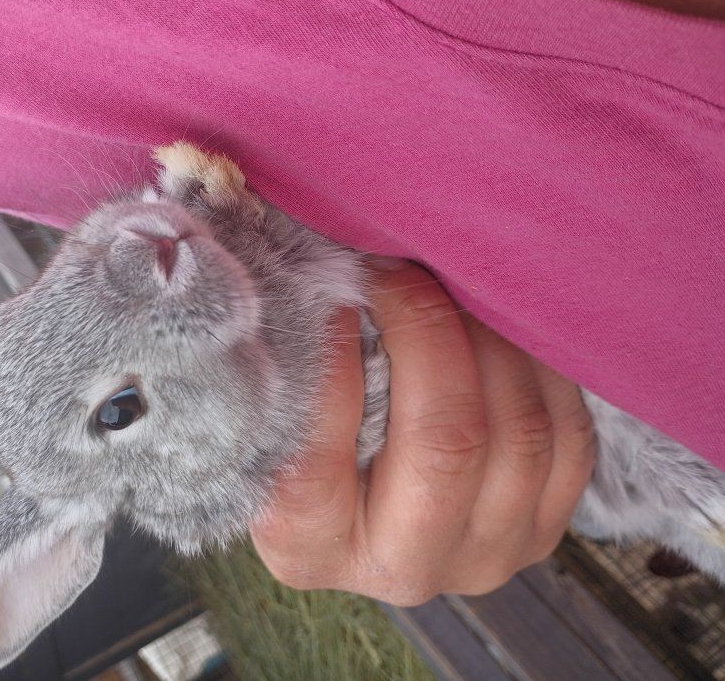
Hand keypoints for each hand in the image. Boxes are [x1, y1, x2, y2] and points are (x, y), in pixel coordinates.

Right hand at [251, 261, 595, 603]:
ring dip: (491, 339)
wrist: (360, 492)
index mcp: (305, 546)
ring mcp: (480, 558)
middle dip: (431, 331)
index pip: (318, 455)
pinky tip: (501, 329)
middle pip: (449, 441)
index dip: (334, 356)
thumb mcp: (271, 409)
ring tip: (452, 288)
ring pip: (522, 433)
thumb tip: (317, 274)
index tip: (336, 289)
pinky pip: (568, 439)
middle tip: (402, 270)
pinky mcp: (539, 535)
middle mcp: (398, 568)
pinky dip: (541, 369)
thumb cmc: (298, 427)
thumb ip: (286, 360)